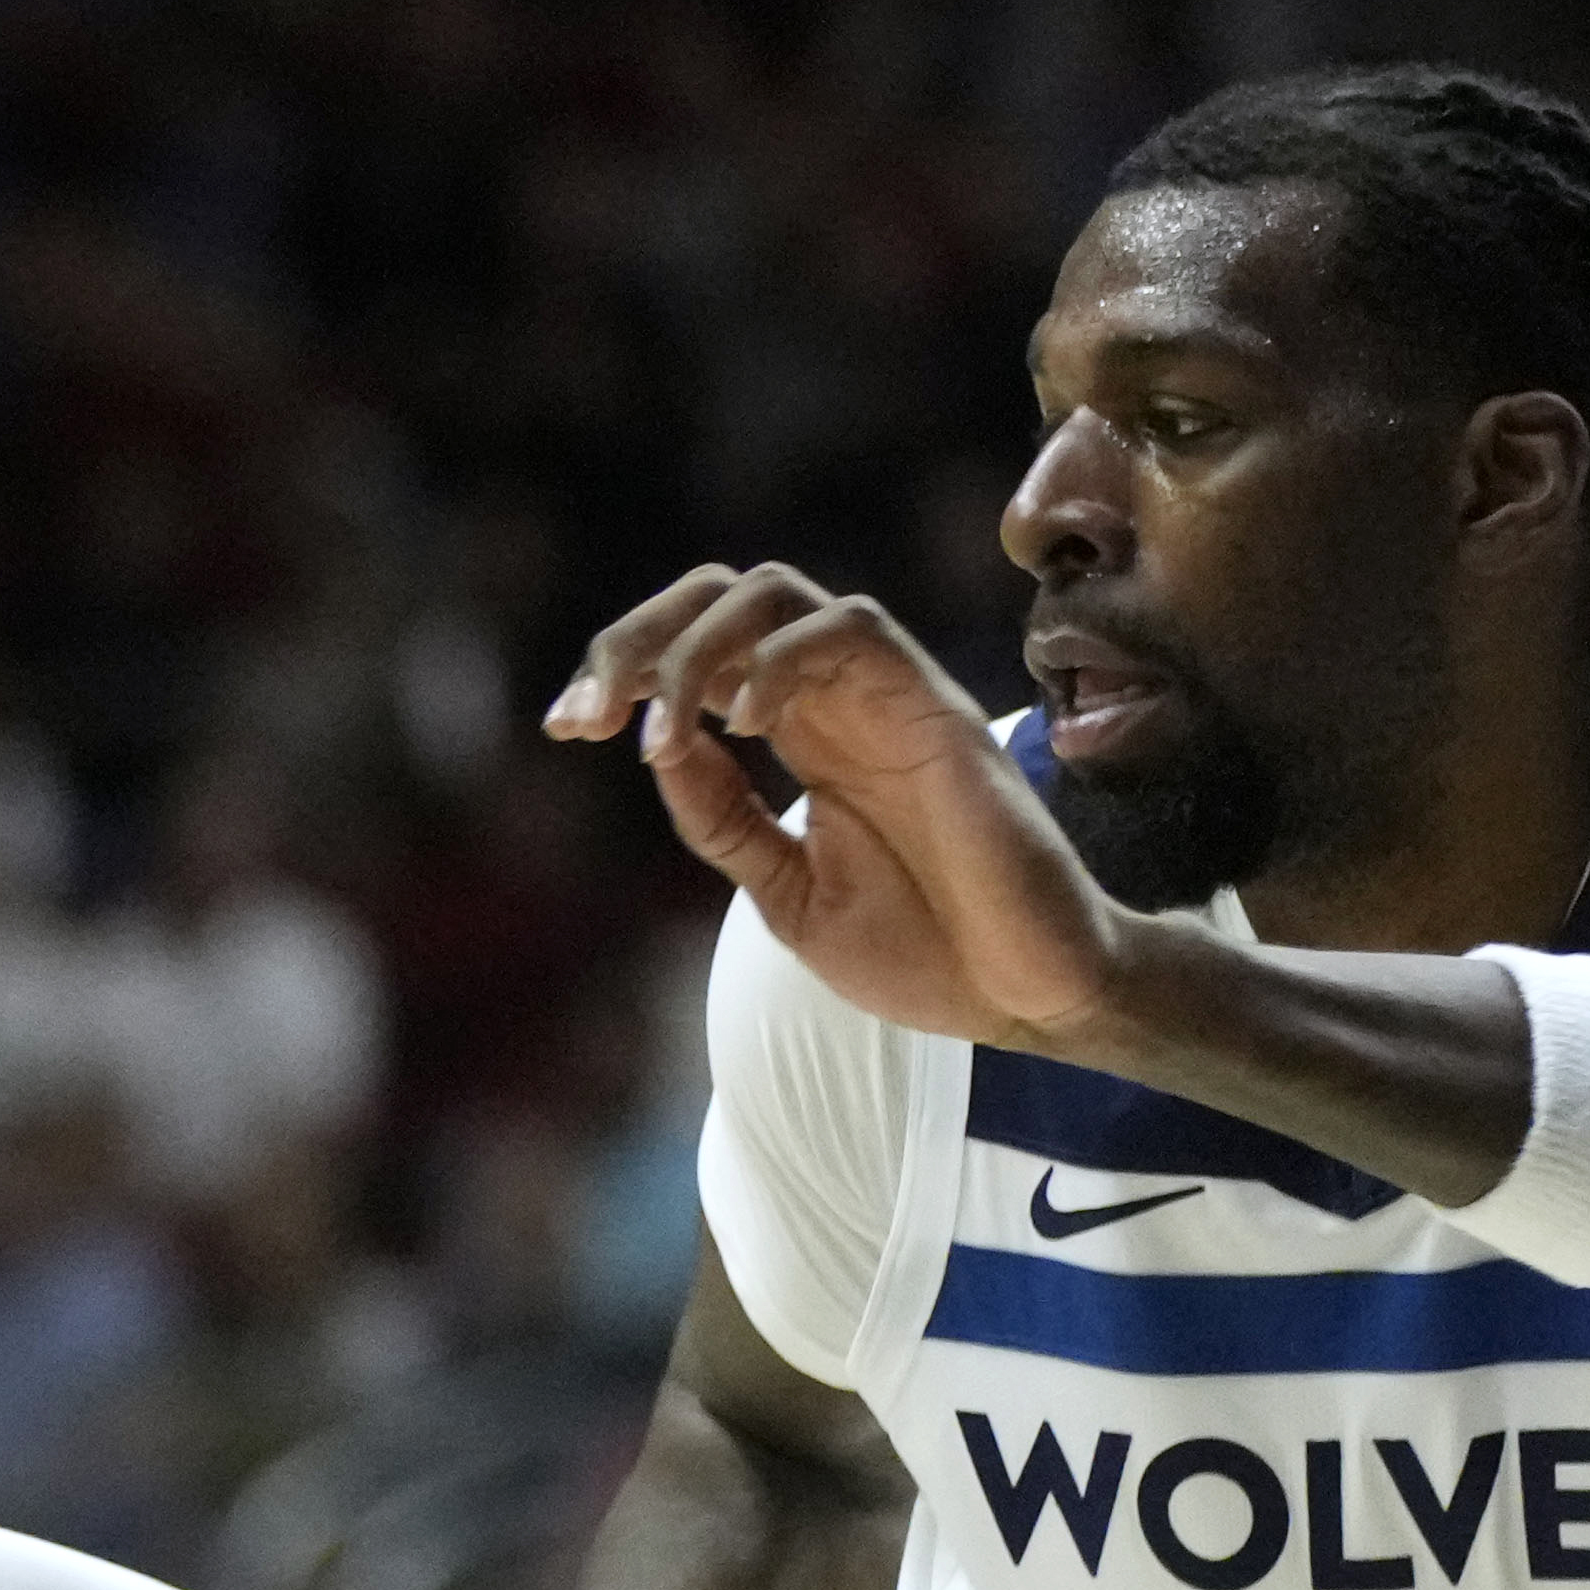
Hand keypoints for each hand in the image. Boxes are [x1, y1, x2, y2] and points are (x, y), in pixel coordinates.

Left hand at [546, 566, 1131, 1049]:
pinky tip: (738, 724)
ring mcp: (887, 696)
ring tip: (656, 725)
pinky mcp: (935, 707)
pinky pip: (852, 627)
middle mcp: (838, 701)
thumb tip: (658, 748)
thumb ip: (725, 822)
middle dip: (636, 638)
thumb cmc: (927, 952)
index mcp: (804, 738)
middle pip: (721, 598)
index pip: (697, 655)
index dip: (623, 671)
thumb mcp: (789, 894)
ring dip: (692, 645)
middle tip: (585, 713)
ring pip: (776, 593)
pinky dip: (777, 659)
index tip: (563, 725)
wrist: (1025, 996)